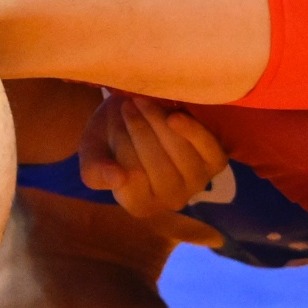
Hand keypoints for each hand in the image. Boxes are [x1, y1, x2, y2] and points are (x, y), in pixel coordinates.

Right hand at [79, 93, 229, 216]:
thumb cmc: (111, 138)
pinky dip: (192, 132)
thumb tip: (116, 178)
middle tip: (128, 105)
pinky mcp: (215, 163)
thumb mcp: (92, 152)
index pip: (133, 178)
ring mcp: (196, 183)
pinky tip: (174, 116)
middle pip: (158, 167)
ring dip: (160, 124)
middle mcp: (171, 200)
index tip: (114, 122)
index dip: (123, 146)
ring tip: (144, 102)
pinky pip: (209, 151)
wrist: (139, 116)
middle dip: (140, 130)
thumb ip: (95, 169)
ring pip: (182, 156)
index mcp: (139, 205)